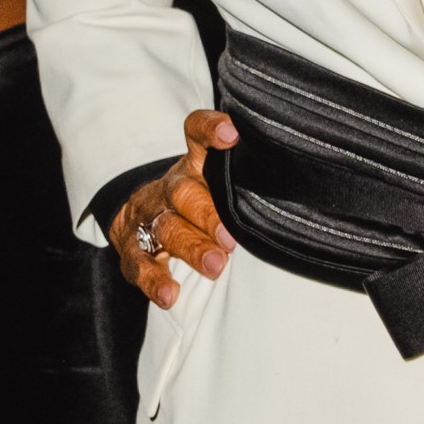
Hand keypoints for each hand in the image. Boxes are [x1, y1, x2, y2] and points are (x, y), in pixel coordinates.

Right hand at [109, 110, 238, 309]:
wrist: (140, 214)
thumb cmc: (197, 198)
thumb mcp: (215, 180)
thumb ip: (242, 178)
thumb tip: (291, 185)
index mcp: (194, 165)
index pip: (196, 134)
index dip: (210, 129)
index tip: (231, 134)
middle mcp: (171, 188)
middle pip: (183, 192)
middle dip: (207, 214)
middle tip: (230, 238)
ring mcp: (148, 218)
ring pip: (167, 228)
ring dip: (191, 248)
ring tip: (215, 266)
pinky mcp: (132, 249)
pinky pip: (140, 264)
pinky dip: (155, 281)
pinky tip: (171, 294)